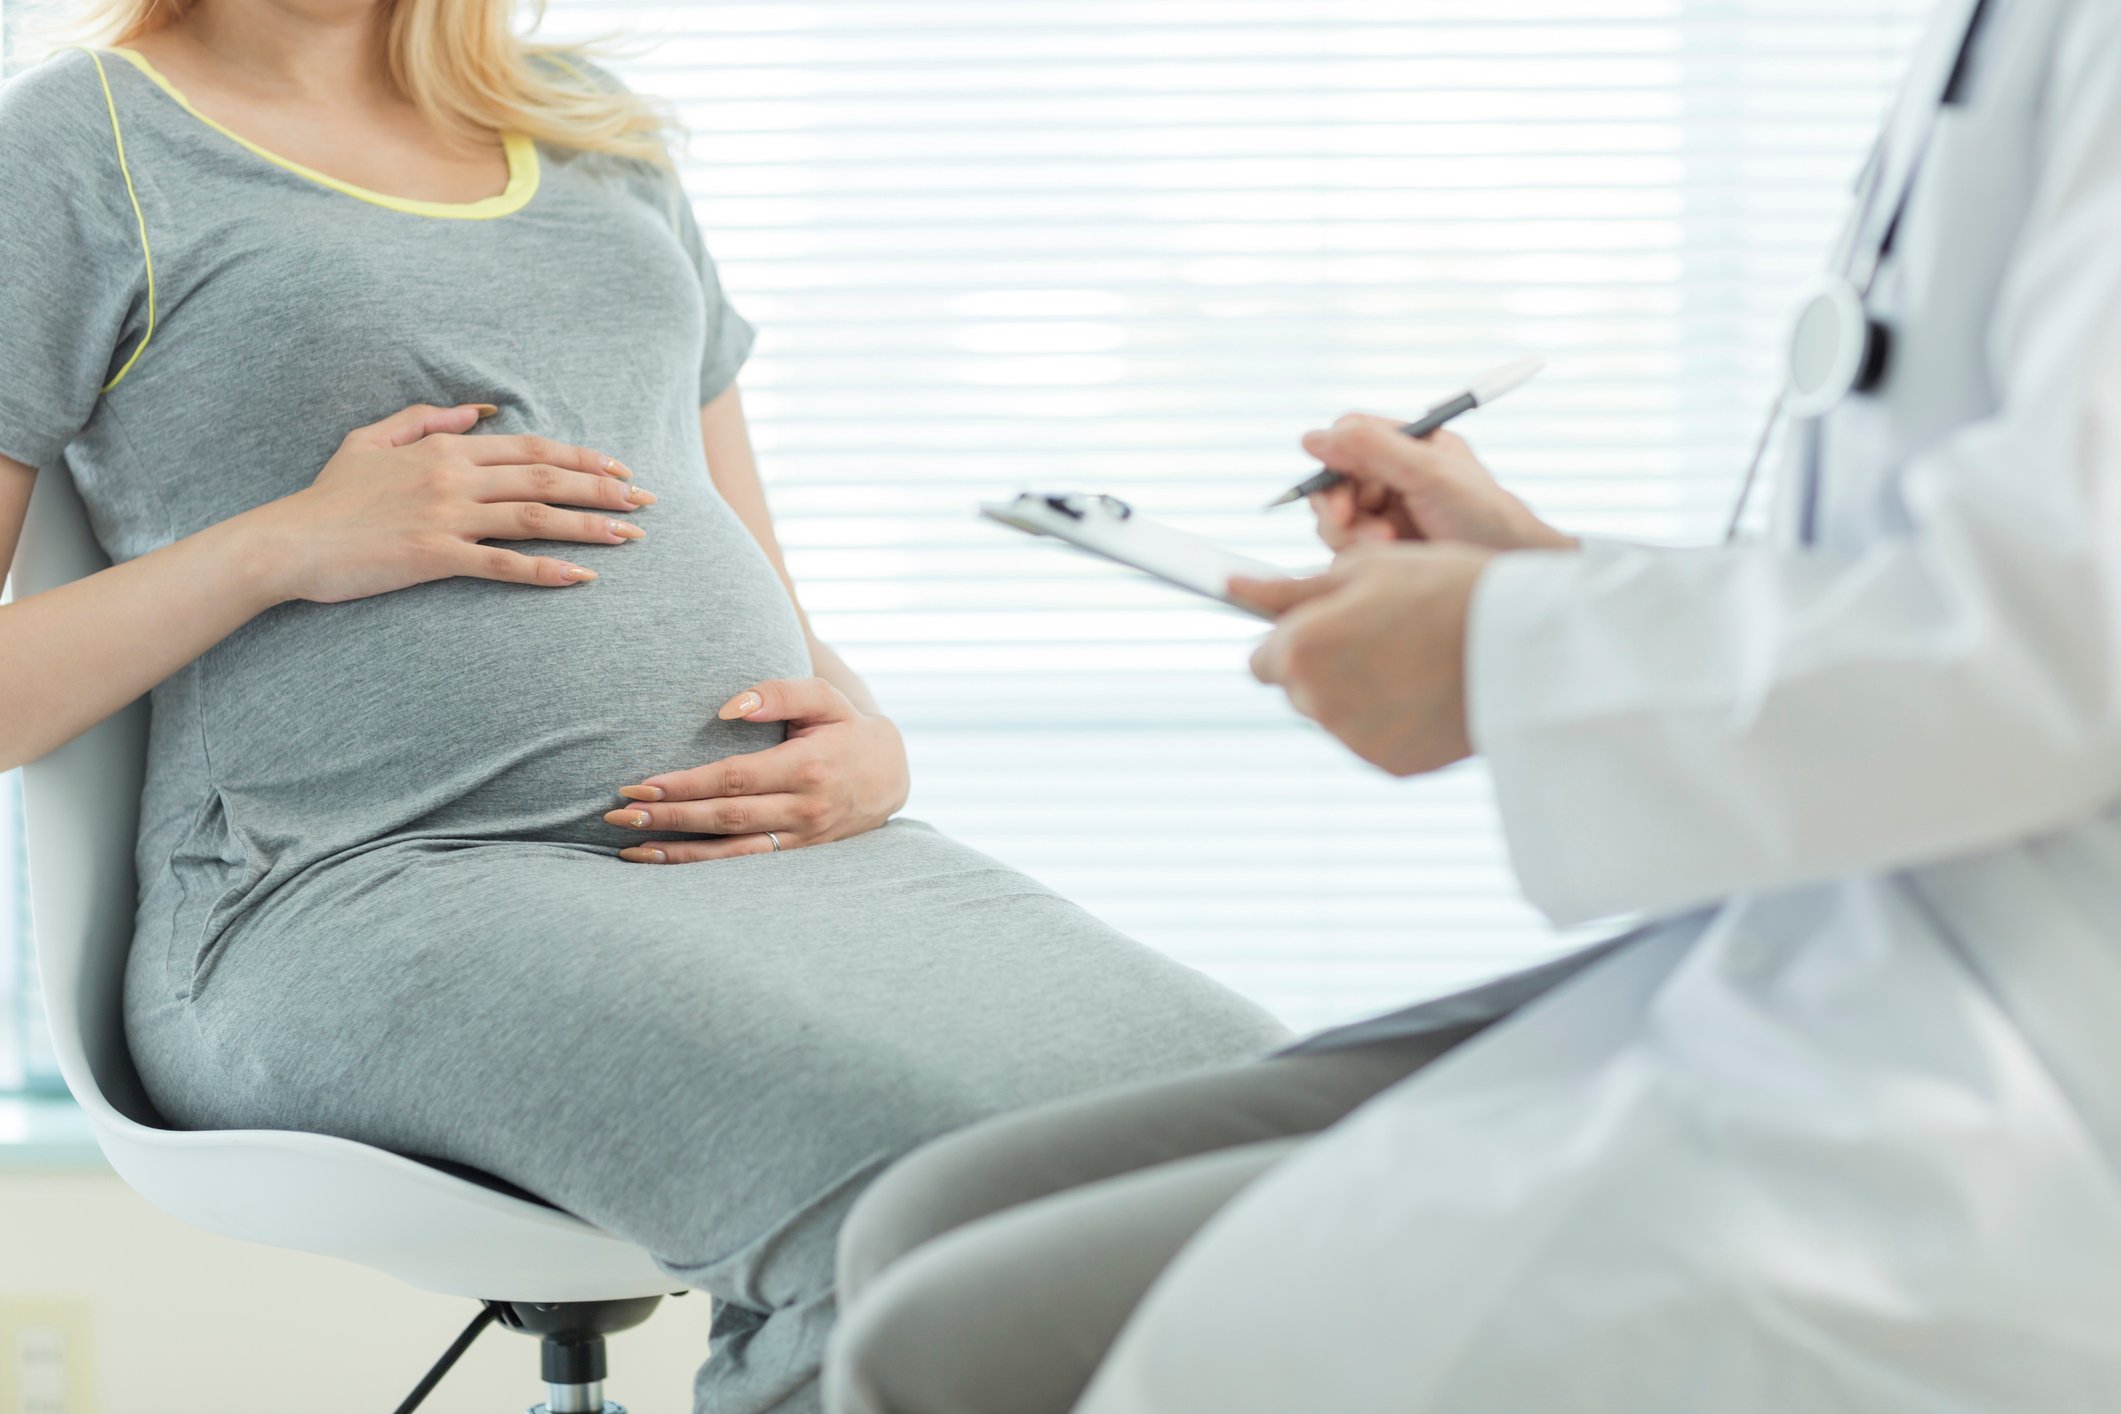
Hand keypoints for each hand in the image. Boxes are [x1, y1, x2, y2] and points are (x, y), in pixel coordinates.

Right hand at [239, 402, 654, 603]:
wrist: (288, 541)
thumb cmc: (330, 495)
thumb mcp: (372, 439)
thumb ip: (426, 420)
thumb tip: (478, 411)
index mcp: (444, 448)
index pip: (530, 449)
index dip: (582, 456)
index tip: (621, 469)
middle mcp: (452, 477)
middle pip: (545, 478)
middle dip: (603, 488)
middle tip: (646, 502)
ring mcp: (445, 516)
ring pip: (534, 516)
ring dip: (589, 526)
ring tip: (631, 537)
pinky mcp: (434, 556)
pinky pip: (501, 564)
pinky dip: (545, 570)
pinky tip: (581, 577)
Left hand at [604, 677, 911, 861]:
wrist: (890, 775)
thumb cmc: (847, 729)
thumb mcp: (825, 699)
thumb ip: (780, 692)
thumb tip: (728, 707)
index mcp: (807, 767)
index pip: (734, 778)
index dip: (686, 783)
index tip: (641, 783)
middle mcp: (804, 808)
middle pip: (725, 817)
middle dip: (668, 817)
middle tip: (618, 813)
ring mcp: (801, 838)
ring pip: (730, 852)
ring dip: (677, 852)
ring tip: (629, 848)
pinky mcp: (796, 855)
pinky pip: (742, 864)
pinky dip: (701, 867)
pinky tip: (663, 863)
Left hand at [1232, 542, 1493, 776]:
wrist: (1529, 645)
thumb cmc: (1445, 589)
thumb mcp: (1365, 570)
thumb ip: (1290, 589)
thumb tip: (1234, 586)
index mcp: (1300, 649)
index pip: (1262, 659)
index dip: (1294, 639)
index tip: (1327, 628)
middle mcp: (1315, 703)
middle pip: (1297, 690)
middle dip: (1325, 666)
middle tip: (1386, 637)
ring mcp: (1352, 740)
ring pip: (1336, 716)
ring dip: (1359, 694)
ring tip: (1416, 661)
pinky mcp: (1389, 765)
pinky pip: (1373, 741)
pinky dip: (1392, 721)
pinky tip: (1429, 692)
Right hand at [1301, 414, 1575, 553]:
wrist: (1511, 568)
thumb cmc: (1484, 516)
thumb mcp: (1428, 473)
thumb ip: (1371, 449)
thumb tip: (1310, 438)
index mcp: (1408, 445)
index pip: (1347, 440)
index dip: (1333, 464)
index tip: (1339, 491)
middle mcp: (1393, 476)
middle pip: (1333, 484)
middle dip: (1342, 508)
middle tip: (1353, 525)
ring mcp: (1387, 514)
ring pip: (1335, 521)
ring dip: (1352, 534)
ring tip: (1388, 543)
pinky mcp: (1384, 550)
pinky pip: (1346, 551)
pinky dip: (1360, 556)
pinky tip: (1390, 557)